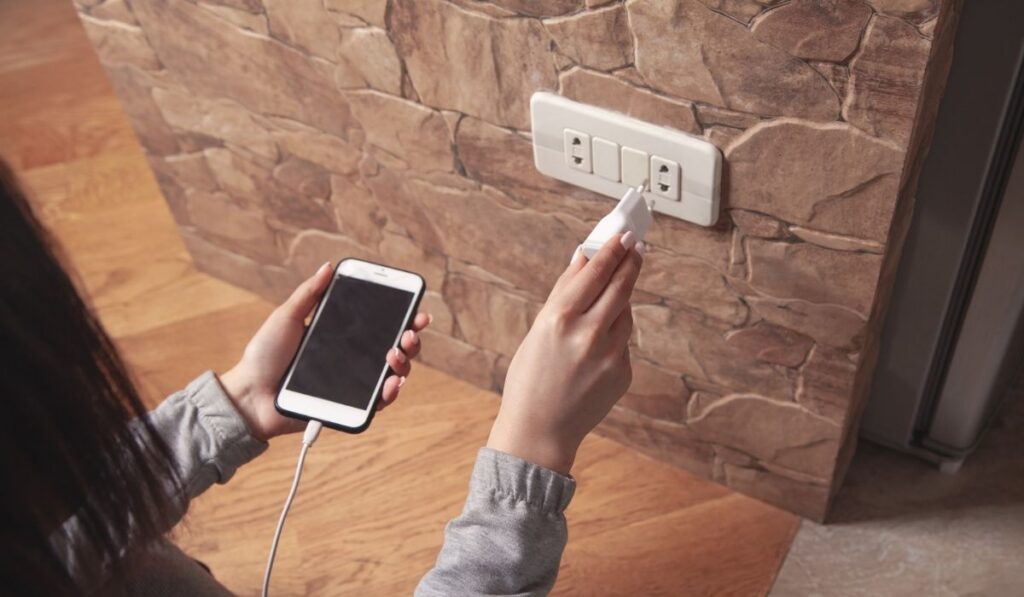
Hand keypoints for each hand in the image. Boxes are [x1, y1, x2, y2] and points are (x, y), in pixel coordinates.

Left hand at [219, 262, 431, 440]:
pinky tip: (392, 382)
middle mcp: (354, 360)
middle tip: (409, 332)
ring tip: (395, 354)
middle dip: (411, 339)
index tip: (417, 309)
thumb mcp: (286, 316)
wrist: (250, 393)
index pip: (382, 325)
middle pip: (396, 349)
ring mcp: (354, 385)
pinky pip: (378, 402)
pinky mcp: (349, 408)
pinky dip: (390, 393)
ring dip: (404, 363)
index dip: (404, 318)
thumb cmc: (264, 356)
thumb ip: (309, 293)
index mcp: (343, 337)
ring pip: (394, 374)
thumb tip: (328, 267)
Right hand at [487, 233, 643, 473]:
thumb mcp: (537, 330)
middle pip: (621, 286)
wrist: (539, 430)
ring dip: (620, 300)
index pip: (595, 272)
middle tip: (637, 246)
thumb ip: (563, 293)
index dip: (613, 250)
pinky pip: (623, 342)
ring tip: (608, 300)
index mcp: (559, 319)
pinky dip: (614, 335)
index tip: (624, 235)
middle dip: (631, 262)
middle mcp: (588, 334)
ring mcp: (609, 355)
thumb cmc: (529, 379)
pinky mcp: (622, 373)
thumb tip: (582, 259)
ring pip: (625, 313)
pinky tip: (595, 347)